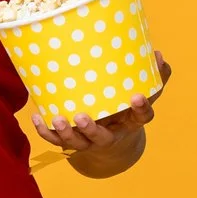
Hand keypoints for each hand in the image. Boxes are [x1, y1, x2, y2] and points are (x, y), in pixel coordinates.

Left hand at [32, 52, 172, 152]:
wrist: (113, 143)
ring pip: (76, 143)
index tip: (137, 97)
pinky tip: (37, 117)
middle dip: (90, 129)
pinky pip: (56, 140)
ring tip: (57, 119)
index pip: (141, 118)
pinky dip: (46, 131)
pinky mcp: (72, 143)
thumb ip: (153, 77)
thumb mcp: (141, 96)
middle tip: (82, 117)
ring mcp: (89, 142)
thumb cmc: (126, 110)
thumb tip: (159, 54)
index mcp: (131, 123)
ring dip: (65, 133)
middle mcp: (110, 136)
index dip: (141, 108)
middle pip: (101, 138)